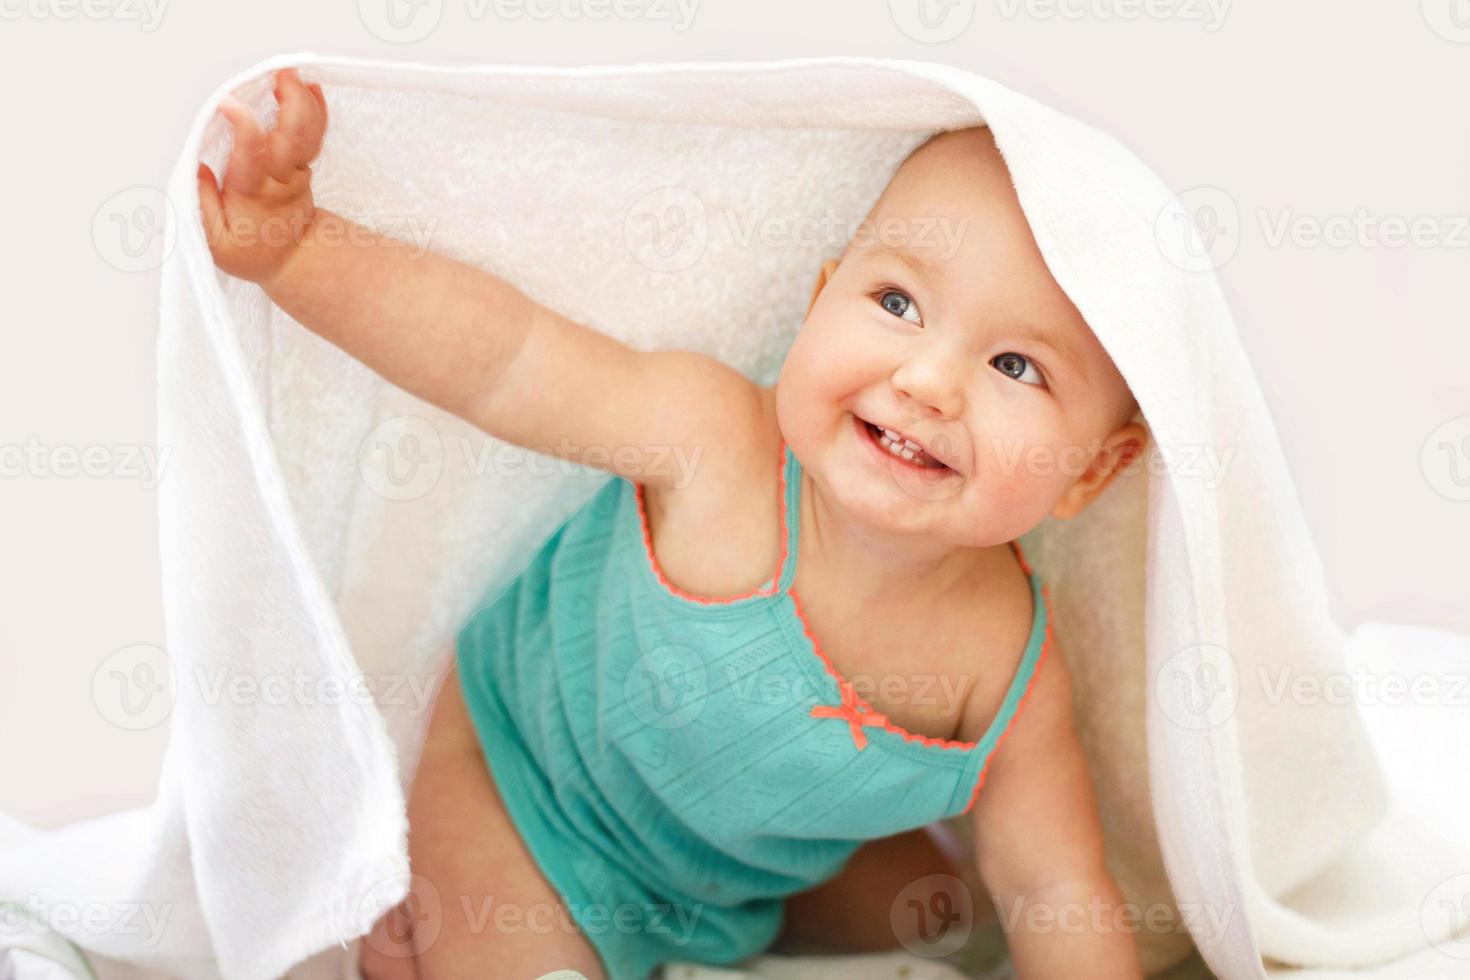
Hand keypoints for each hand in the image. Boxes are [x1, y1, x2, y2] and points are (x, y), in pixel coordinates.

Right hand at [197, 68, 327, 286]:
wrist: (291, 260)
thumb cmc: (248, 249)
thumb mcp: (214, 240)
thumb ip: (202, 203)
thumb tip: (198, 167)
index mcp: (254, 192)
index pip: (252, 155)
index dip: (243, 128)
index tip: (228, 103)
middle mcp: (280, 178)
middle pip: (292, 138)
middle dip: (291, 104)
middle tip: (281, 75)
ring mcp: (297, 171)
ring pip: (308, 134)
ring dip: (304, 100)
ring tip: (292, 73)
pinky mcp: (304, 167)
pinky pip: (313, 135)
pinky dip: (316, 110)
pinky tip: (312, 87)